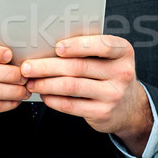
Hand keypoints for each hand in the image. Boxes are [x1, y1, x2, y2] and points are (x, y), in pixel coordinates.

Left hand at [20, 35, 152, 155]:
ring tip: (30, 82)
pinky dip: (53, 100)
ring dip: (46, 84)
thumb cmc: (110, 74)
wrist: (130, 107)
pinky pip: (72, 105)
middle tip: (27, 67)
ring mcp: (113, 95)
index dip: (77, 46)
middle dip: (47, 67)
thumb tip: (48, 45)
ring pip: (71, 87)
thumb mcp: (110, 58)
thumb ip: (89, 49)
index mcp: (123, 52)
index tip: (57, 47)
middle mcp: (122, 73)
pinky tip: (43, 95)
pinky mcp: (103, 113)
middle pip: (78, 67)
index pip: (102, 45)